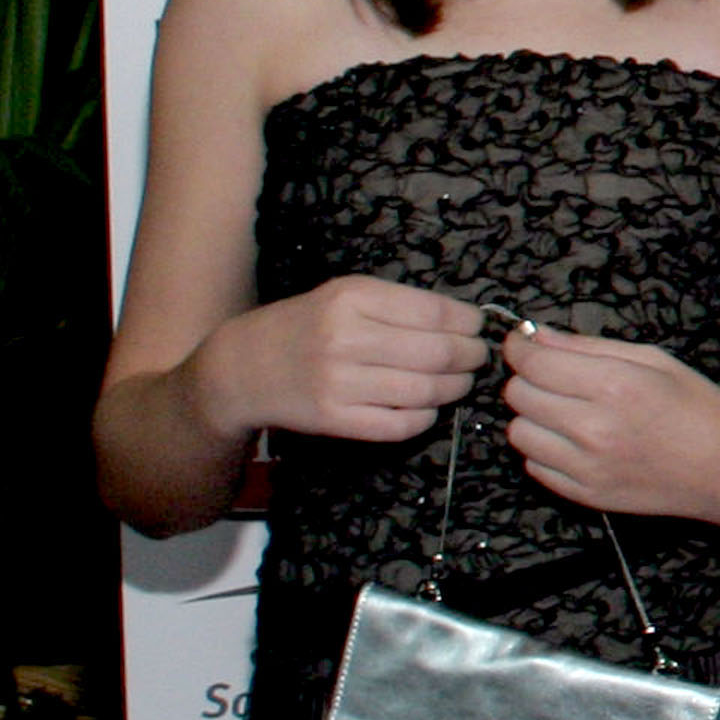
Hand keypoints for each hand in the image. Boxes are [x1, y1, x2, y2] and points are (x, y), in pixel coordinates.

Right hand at [190, 277, 486, 445]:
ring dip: (456, 387)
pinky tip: (428, 407)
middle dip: (472, 357)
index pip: (435, 311)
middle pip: (439, 353)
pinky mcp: (334, 419)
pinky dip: (427, 417)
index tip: (477, 328)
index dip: (469, 323)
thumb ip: (398, 304)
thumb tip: (465, 321)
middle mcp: (345, 338)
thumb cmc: (305, 325)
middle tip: (478, 357)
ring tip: (459, 382)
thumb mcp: (344, 295)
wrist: (242, 367)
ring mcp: (339, 382)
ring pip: (426, 391)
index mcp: (352, 298)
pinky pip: (401, 425)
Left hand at [499, 322, 719, 526]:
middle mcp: (593, 428)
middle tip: (552, 376)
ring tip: (563, 412)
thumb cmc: (700, 409)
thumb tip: (540, 337)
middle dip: (528, 378)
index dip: (519, 347)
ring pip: (518, 432)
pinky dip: (544, 449)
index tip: (522, 343)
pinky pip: (534, 465)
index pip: (534, 363)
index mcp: (615, 386)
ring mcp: (586, 466)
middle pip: (518, 395)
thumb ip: (593, 348)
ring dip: (533, 416)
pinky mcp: (584, 494)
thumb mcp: (656, 362)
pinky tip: (573, 441)